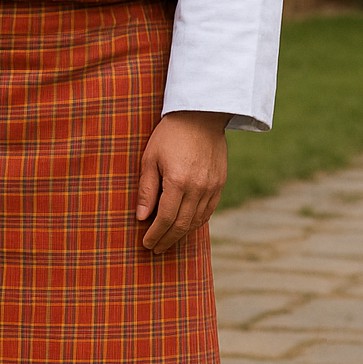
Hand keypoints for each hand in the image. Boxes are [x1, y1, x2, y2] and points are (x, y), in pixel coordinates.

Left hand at [137, 110, 228, 254]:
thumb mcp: (150, 158)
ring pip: (197, 221)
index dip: (155, 234)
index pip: (166, 219)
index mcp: (178, 182)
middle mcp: (198, 188)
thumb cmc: (169, 134)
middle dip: (167, 239)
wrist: (201, 115)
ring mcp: (212, 187)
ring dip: (182, 234)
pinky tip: (186, 225)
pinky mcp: (220, 183)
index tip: (147, 243)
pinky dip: (196, 222)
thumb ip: (147, 189)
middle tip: (156, 248)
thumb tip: (142, 217)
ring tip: (168, 239)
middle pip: (182, 225)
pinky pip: (208, 211)